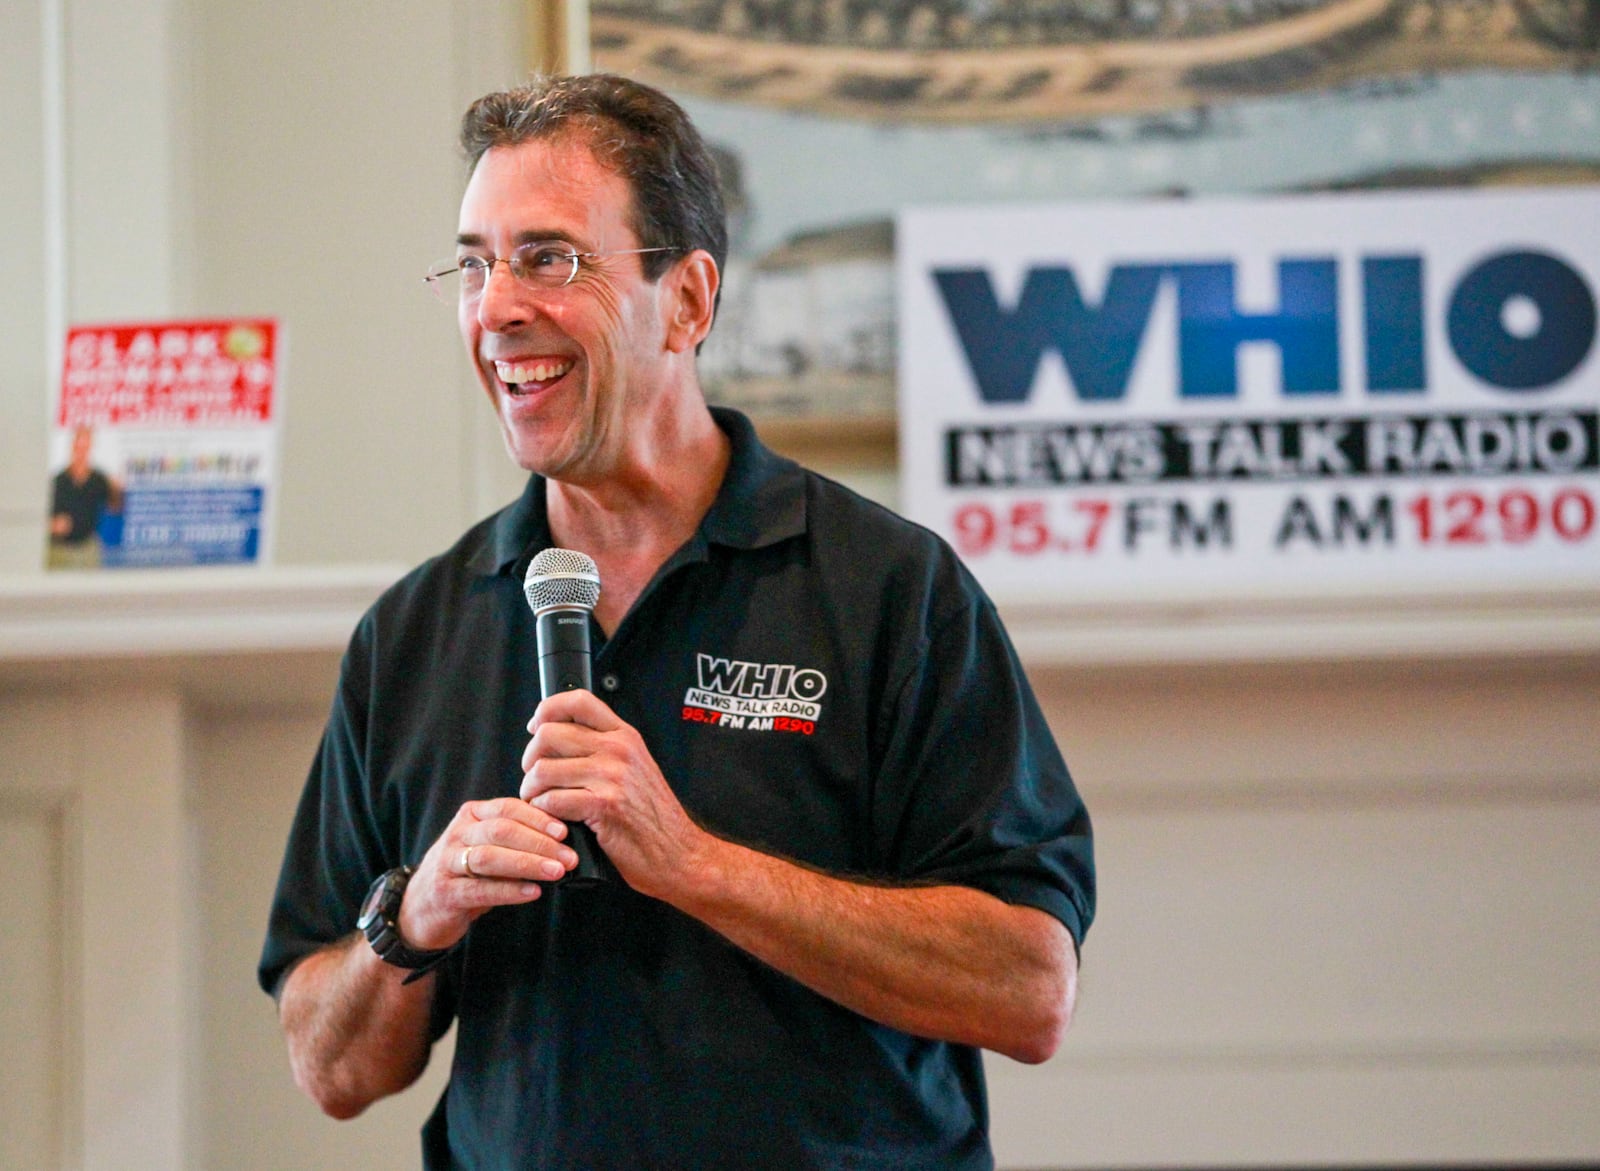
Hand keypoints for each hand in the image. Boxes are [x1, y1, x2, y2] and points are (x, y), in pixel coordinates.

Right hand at [396, 797, 579, 949]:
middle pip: (501, 830)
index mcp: (472, 815)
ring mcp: (447, 862)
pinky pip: (480, 889)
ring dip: (527, 864)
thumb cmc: (467, 874)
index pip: (508, 808)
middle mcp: (458, 833)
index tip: (565, 832)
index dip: (538, 819)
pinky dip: (509, 890)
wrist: (420, 908)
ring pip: (490, 857)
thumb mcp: (488, 848)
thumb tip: (563, 841)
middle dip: (539, 843)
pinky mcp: (444, 892)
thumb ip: (516, 839)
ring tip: (556, 872)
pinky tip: (533, 892)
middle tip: (569, 857)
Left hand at [520, 689, 710, 900]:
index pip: (578, 701)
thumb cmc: (655, 818)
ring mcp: (611, 776)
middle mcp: (618, 750)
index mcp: (624, 736)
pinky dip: (543, 811)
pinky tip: (551, 817)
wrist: (678, 852)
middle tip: (534, 776)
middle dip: (530, 758)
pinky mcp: (602, 805)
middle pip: (549, 734)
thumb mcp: (636, 768)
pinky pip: (551, 800)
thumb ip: (605, 750)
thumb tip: (562, 739)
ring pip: (543, 769)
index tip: (536, 726)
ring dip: (531, 789)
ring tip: (539, 800)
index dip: (547, 709)